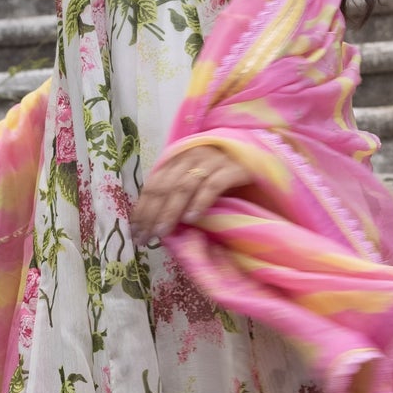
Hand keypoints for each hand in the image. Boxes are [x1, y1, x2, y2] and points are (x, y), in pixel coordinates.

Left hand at [132, 144, 247, 244]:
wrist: (257, 155)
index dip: (142, 208)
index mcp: (177, 158)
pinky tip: (192, 218)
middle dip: (152, 214)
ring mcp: (213, 160)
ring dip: (171, 211)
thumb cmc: (222, 172)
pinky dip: (200, 201)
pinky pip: (213, 185)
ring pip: (184, 186)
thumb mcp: (195, 179)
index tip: (135, 231)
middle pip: (165, 187)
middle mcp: (191, 156)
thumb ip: (176, 192)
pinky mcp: (233, 168)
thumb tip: (153, 222)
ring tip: (163, 232)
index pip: (153, 184)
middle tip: (145, 237)